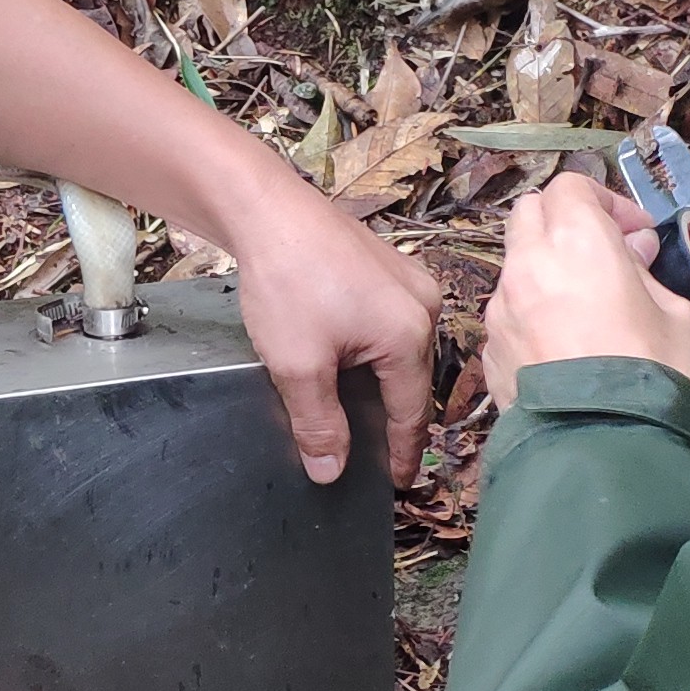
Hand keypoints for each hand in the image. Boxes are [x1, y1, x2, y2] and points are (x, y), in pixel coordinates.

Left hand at [223, 176, 445, 485]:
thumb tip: (331, 471)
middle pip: (410, 380)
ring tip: (356, 411)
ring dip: (378, 380)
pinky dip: (372, 349)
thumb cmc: (285, 280)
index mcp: (410, 334)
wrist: (265, 208)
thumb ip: (318, 423)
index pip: (411, 412)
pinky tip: (345, 360)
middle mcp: (424, 306)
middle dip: (389, 417)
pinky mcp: (390, 266)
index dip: (401, 452)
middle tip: (372, 454)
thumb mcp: (297, 365)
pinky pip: (390, 322)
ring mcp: (410, 281)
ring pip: (399, 351)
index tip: (396, 482)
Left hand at [483, 174, 689, 405]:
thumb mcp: (677, 315)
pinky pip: (508, 314)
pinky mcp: (489, 349)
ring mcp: (500, 309)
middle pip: (530, 214)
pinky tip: (563, 349)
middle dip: (564, 223)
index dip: (604, 202)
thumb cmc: (653, 376)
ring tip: (585, 308)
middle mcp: (527, 265)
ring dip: (546, 271)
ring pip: (515, 266)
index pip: (571, 186)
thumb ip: (648, 272)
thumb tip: (633, 251)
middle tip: (604, 257)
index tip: (635, 235)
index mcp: (576, 241)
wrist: (604, 449)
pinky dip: (531, 315)